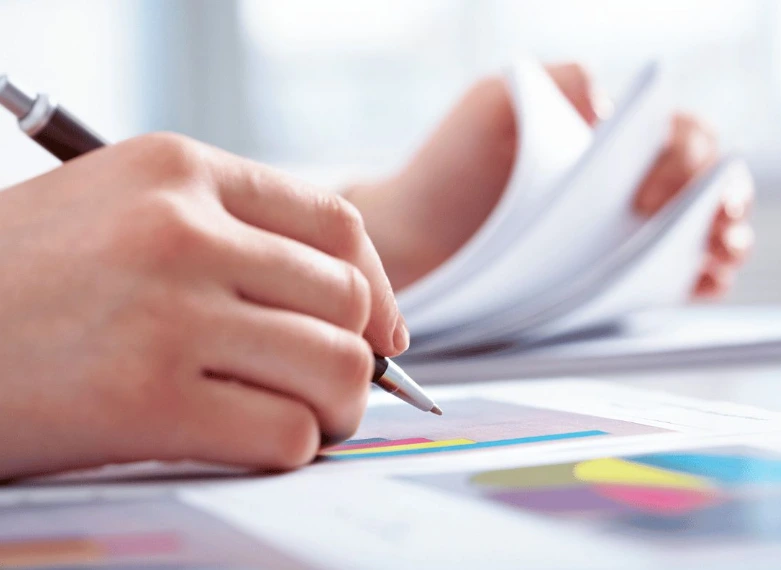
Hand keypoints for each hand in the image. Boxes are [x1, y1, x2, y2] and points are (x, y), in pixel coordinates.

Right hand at [0, 133, 406, 479]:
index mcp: (180, 170)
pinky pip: (285, 433)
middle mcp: (181, 229)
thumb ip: (234, 237)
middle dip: (360, 356)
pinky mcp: (144, 400)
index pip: (336, 224)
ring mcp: (166, 312)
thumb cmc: (24, 279)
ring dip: (337, 408)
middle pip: (347, 299)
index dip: (379, 285)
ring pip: (335, 368)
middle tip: (335, 388)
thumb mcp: (122, 209)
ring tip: (306, 418)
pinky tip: (259, 443)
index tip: (384, 330)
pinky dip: (291, 447)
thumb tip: (353, 300)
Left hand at [347, 63, 753, 297]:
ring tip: (710, 259)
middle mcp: (627, 187)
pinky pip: (674, 286)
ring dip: (724, 245)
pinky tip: (692, 288)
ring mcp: (625, 239)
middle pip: (709, 188)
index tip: (648, 196)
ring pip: (703, 238)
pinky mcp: (614, 288)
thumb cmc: (449, 168)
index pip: (681, 137)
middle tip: (711, 227)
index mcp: (611, 140)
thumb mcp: (494, 103)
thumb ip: (554, 80)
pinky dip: (697, 286)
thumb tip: (609, 106)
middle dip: (724, 204)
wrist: (409, 242)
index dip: (687, 161)